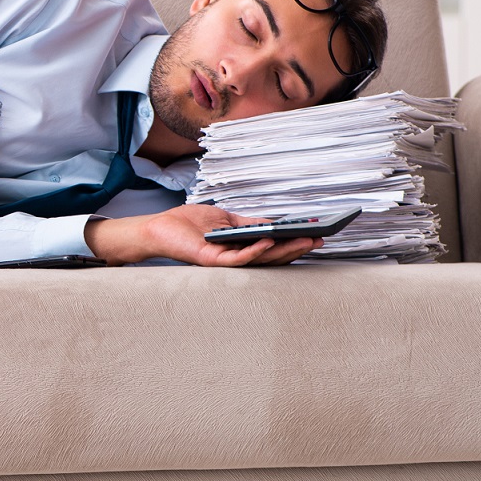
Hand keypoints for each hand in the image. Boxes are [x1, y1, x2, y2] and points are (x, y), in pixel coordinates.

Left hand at [84, 203, 322, 267]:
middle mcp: (235, 258)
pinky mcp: (211, 260)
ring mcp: (224, 261)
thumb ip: (248, 224)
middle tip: (320, 240)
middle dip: (296, 248)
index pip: (272, 249)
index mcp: (240, 248)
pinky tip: (269, 241)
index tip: (316, 235)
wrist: (160, 228)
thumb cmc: (188, 224)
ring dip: (283, 250)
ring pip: (259, 259)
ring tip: (303, 239)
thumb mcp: (225, 220)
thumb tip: (274, 223)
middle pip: (271, 257)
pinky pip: (237, 258)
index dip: (293, 243)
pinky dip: (254, 250)